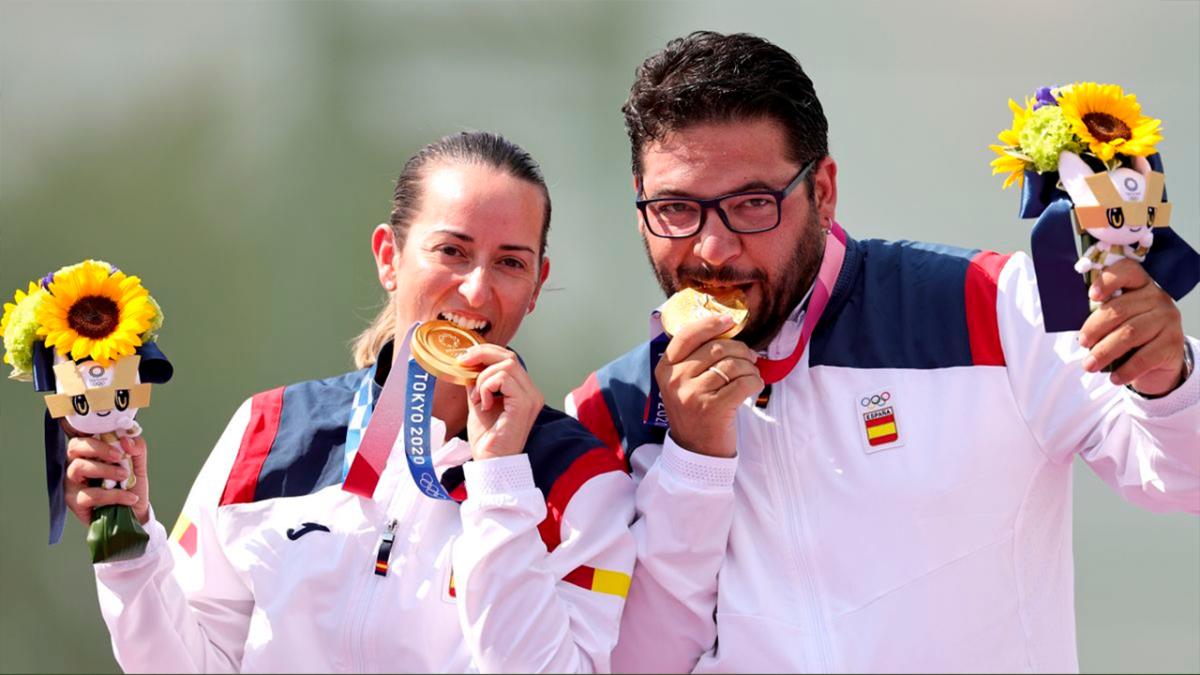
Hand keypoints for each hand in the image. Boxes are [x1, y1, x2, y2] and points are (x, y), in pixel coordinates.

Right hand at [64, 434, 149, 525]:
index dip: (93, 431)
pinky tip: (128, 497)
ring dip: (104, 470)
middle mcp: (78, 464)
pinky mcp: (76, 502)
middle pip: (75, 447)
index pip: (83, 434)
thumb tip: (126, 439)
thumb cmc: (131, 485)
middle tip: (119, 457)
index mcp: (91, 452)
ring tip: (124, 477)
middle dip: (98, 448)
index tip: (116, 438)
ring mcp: (73, 484)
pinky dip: (112, 495)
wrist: (136, 512)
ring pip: (77, 468)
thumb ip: (137, 448)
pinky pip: (88, 495)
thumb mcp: (139, 464)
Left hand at [460, 344, 543, 460]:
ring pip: (507, 364)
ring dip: (483, 377)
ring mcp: (531, 397)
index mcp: (523, 391)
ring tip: (477, 397)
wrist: (490, 463)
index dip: (486, 353)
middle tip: (462, 363)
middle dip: (482, 355)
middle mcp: (532, 392)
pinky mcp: (524, 404)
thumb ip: (478, 383)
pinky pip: (504, 378)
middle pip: (510, 356)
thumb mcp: (479, 402)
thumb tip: (468, 364)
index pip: (509, 359)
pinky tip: (483, 403)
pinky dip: (487, 386)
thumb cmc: (487, 439)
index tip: (464, 359)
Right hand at [655, 314, 763, 457]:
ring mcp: (693, 394)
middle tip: (749, 357)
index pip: (687, 335)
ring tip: (750, 374)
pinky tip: (753, 386)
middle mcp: (675, 380)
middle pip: (716, 348)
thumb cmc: (695, 412)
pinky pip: (744, 383)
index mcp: (665, 369)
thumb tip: (724, 327)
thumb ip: (694, 358)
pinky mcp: (714, 408)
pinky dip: (755, 382)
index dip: (710, 324)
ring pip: (733, 364)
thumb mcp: (682, 383)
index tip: (728, 320)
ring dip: (749, 367)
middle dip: (740, 349)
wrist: (696, 452)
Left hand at [1079, 259, 1186, 395]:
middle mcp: (1157, 298)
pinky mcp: (1173, 343)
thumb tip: (1070, 318)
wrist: (1159, 361)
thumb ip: (1100, 313)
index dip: (1109, 280)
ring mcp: (1168, 320)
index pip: (1127, 271)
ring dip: (1104, 352)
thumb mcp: (1116, 319)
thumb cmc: (1128, 333)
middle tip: (1081, 343)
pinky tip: (1114, 378)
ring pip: (1130, 333)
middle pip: (1120, 309)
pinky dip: (1126, 369)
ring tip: (1088, 365)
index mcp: (1140, 285)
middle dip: (1095, 328)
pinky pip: (1144, 357)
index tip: (1091, 295)